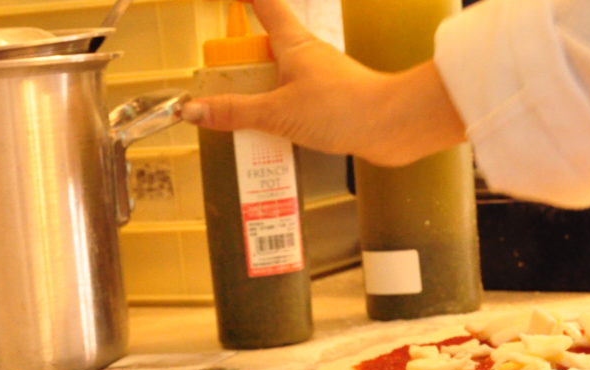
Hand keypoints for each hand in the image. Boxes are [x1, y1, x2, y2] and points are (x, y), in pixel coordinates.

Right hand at [180, 0, 465, 165]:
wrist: (394, 127)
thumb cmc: (344, 108)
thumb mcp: (278, 112)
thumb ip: (236, 112)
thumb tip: (195, 110)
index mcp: (293, 43)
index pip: (264, 5)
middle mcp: (309, 55)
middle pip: (269, 46)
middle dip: (245, 61)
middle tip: (222, 79)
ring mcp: (324, 79)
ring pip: (283, 78)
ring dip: (262, 93)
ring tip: (242, 118)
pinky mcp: (335, 103)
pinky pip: (299, 104)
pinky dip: (282, 116)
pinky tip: (275, 137)